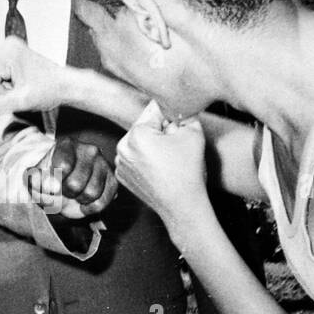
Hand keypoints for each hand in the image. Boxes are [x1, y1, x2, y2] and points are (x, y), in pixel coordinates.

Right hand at [0, 36, 69, 115]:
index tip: (14, 96)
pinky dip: (8, 86)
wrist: (65, 85)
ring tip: (24, 89)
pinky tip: (22, 85)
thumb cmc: (50, 90)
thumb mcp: (22, 101)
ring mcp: (7, 50)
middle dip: (1, 92)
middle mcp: (5, 46)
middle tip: (21, 93)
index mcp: (7, 52)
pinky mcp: (10, 56)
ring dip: (5, 90)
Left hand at [27, 136, 116, 219]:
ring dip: (79, 200)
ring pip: (91, 193)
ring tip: (74, 195)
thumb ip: (33, 179)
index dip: (54, 183)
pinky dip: (90, 208)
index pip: (63, 166)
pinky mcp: (113, 180)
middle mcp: (89, 151)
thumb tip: (44, 183)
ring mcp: (103, 164)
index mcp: (67, 145)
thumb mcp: (35, 180)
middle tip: (63, 190)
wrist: (63, 189)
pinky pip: (102, 201)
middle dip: (66, 193)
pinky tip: (84, 202)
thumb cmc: (49, 181)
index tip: (49, 187)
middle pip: (76, 183)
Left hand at [115, 100, 209, 236]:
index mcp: (137, 134)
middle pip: (146, 126)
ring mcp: (120, 163)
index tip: (179, 120)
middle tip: (177, 146)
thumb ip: (184, 111)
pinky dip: (146, 159)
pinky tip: (160, 169)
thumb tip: (176, 105)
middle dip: (161, 130)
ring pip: (140, 142)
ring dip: (152, 144)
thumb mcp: (193, 132)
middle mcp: (122, 147)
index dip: (171, 113)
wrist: (183, 208)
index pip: (155, 109)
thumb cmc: (189, 172)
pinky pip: (135, 158)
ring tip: (169, 159)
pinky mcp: (122, 176)